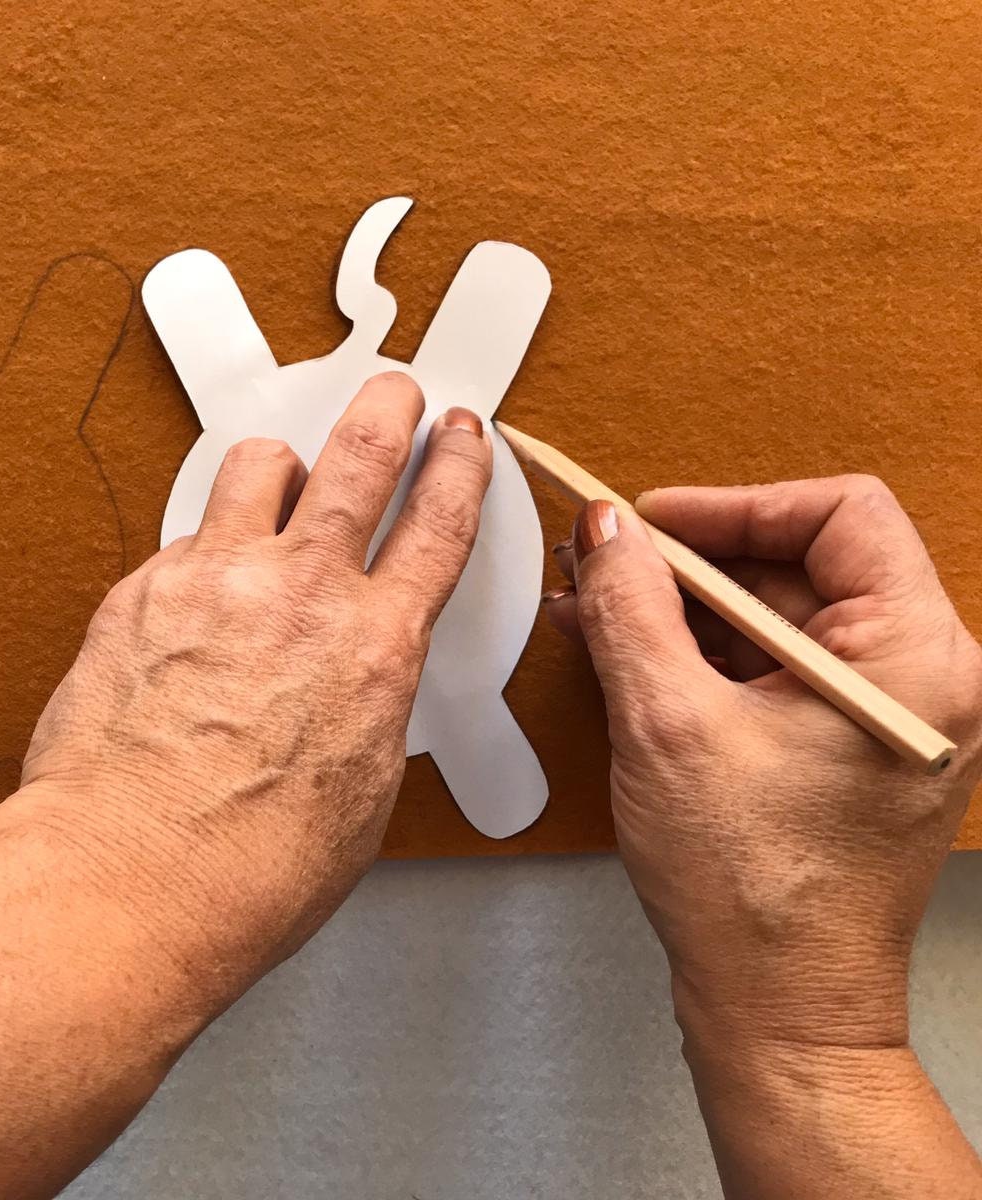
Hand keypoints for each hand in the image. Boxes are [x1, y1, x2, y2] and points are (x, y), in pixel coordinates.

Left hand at [15, 372, 491, 1008]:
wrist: (132, 873)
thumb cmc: (244, 867)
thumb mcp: (359, 795)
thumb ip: (365, 710)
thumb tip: (353, 693)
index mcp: (376, 647)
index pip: (437, 526)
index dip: (458, 468)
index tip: (460, 438)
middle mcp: (302, 593)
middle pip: (359, 456)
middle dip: (384, 409)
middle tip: (392, 391)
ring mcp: (217, 579)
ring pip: (255, 466)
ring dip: (275, 465)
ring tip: (274, 477)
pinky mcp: (143, 588)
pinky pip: (184, 537)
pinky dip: (201, 546)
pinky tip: (195, 584)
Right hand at [545, 479, 981, 1048]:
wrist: (780, 1009)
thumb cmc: (755, 895)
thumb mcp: (667, 723)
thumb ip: (631, 607)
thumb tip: (606, 532)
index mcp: (915, 659)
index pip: (840, 514)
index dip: (733, 505)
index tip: (651, 522)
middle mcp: (921, 682)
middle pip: (804, 565)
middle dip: (693, 564)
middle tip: (608, 566)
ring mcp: (887, 719)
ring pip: (782, 619)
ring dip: (688, 613)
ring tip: (599, 615)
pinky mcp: (849, 751)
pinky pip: (776, 672)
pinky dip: (705, 660)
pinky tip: (631, 662)